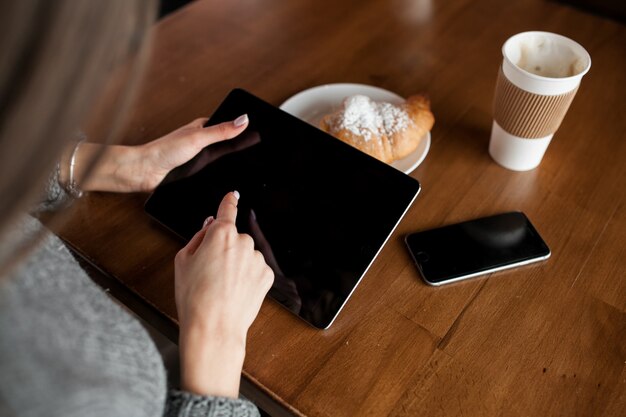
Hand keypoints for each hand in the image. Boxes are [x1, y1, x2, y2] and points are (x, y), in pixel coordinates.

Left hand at [66, 115, 248, 192]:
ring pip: (221, 158)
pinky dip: (222, 173)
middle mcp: (201, 141)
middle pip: (227, 142)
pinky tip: (229, 178)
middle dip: (241, 145)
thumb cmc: (164, 151)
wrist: (144, 172)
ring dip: (232, 162)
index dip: (243, 128)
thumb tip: (244, 120)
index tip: (261, 130)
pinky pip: (214, 172)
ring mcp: (198, 157)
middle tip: (261, 148)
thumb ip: (221, 131)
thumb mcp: (198, 138)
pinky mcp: (194, 172)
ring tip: (251, 165)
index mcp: (202, 127)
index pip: (228, 125)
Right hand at [174, 191, 273, 397]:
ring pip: (246, 255)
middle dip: (224, 249)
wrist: (213, 327)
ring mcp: (257, 259)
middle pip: (234, 238)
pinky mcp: (267, 275)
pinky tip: (235, 291)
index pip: (226, 210)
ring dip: (237, 264)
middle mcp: (243, 242)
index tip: (233, 195)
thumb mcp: (183, 261)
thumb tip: (210, 225)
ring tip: (221, 287)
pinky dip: (247, 277)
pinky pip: (255, 270)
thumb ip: (198, 237)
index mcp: (220, 234)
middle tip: (210, 272)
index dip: (229, 202)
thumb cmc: (194, 296)